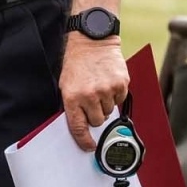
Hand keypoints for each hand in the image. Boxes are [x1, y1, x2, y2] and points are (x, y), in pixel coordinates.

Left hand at [59, 34, 129, 150]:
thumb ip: (72, 106)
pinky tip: (109, 83)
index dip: (85, 141)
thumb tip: (82, 127)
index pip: (79, 127)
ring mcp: (107, 89)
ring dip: (105, 104)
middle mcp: (90, 95)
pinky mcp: (121, 83)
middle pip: (97, 121)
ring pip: (109, 112)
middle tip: (92, 101)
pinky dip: (115, 95)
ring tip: (99, 87)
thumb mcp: (66, 85)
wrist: (92, 40)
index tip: (89, 146)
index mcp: (72, 97)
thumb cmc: (77, 63)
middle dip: (95, 114)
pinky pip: (120, 100)